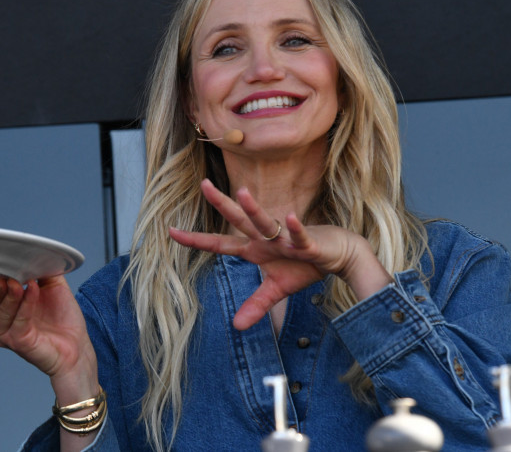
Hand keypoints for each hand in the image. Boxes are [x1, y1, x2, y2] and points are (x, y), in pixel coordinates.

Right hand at [0, 276, 97, 397]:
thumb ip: (41, 269)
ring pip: (1, 311)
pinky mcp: (19, 341)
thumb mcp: (51, 285)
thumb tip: (34, 253)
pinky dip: (26, 303)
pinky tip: (33, 290)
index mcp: (3, 308)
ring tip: (18, 282)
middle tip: (4, 275)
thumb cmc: (62, 318)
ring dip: (10, 295)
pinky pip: (19, 320)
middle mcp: (0, 322)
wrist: (77, 345)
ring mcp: (7, 333)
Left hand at [168, 179, 390, 329]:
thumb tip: (236, 326)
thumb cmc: (304, 265)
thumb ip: (256, 305)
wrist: (339, 254)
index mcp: (255, 249)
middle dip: (221, 203)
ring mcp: (286, 239)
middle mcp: (266, 239)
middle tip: (203, 184)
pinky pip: (300, 235)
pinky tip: (290, 217)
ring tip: (241, 193)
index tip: (171, 231)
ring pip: (267, 222)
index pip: (221, 244)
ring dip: (255, 209)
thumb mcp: (277, 290)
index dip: (197, 240)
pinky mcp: (309, 243)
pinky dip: (295, 228)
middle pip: (240, 221)